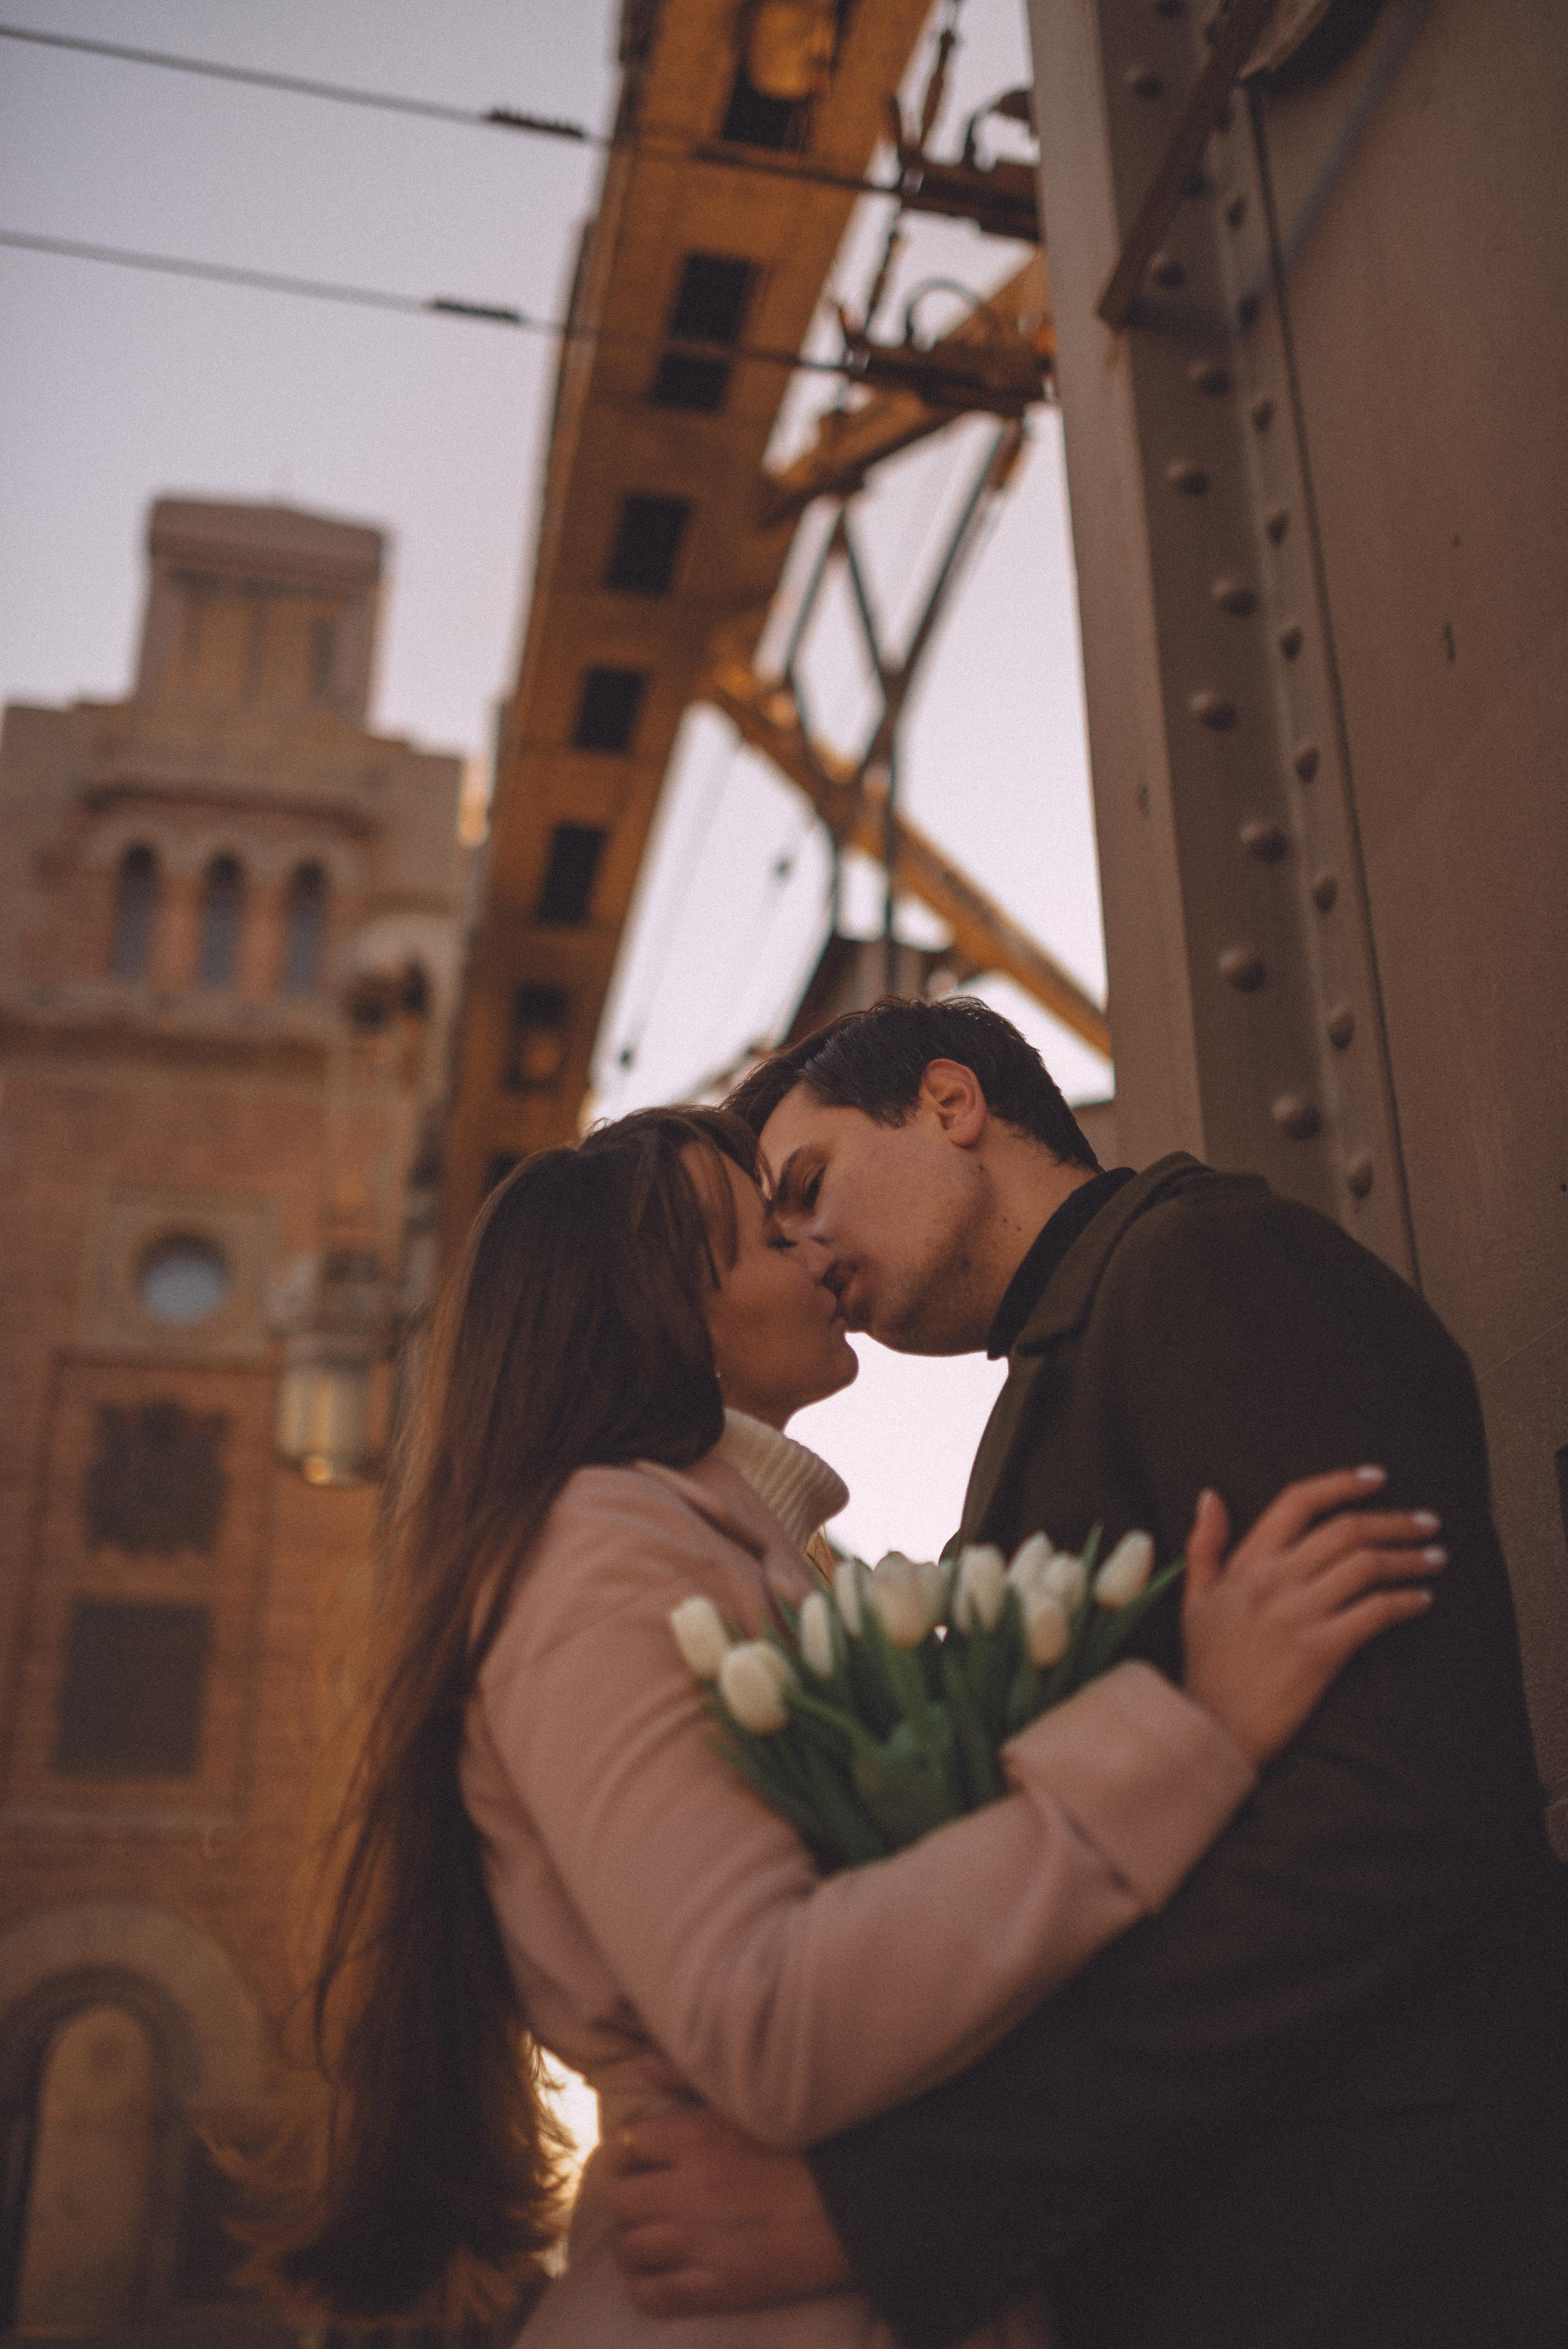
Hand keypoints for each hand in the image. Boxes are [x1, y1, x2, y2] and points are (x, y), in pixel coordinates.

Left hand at [604, 2102, 851, 2316]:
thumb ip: (687, 2079)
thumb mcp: (744, 2102)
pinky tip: (658, 2275)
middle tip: (642, 2201)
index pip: (626, 2144)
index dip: (629, 2152)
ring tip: (647, 2238)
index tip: (641, 2160)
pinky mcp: (715, 2288)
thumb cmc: (805, 2145)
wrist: (853, 2206)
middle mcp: (687, 2190)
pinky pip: (651, 2295)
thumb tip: (639, 2066)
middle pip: (618, 2200)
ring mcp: (698, 2243)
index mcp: (695, 2138)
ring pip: (628, 2249)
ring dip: (632, 2243)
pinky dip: (645, 2287)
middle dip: (625, 2199)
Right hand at [1180, 1466, 1443, 1764]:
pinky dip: (1406, 1602)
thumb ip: (1204, 1545)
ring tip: (1434, 1558)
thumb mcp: (1194, 1599)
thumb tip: (1211, 1495)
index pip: (1297, 1502)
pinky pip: (1375, 1612)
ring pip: (1366, 1566)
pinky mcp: (1321, 1650)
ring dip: (1409, 1559)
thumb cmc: (1206, 1666)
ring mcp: (1297, 1614)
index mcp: (1246, 1564)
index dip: (1340, 1484)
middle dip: (1394, 1521)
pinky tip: (1422, 1600)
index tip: (1376, 1477)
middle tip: (1427, 1523)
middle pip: (1345, 1530)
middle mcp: (1273, 1581)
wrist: (1211, 1729)